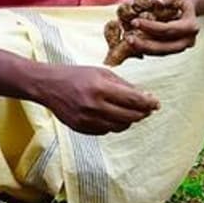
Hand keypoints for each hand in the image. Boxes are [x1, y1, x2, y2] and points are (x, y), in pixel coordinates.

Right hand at [36, 64, 159, 135]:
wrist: (47, 86)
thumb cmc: (75, 75)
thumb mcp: (100, 72)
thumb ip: (123, 85)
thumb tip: (145, 98)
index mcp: (99, 87)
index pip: (133, 100)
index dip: (149, 103)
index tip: (156, 103)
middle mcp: (93, 105)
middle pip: (130, 116)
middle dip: (142, 113)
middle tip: (147, 109)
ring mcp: (86, 119)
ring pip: (120, 126)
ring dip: (129, 120)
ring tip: (130, 112)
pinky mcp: (81, 128)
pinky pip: (106, 130)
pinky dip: (114, 124)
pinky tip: (113, 115)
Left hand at [125, 0, 199, 57]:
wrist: (181, 7)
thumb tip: (156, 1)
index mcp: (191, 26)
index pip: (169, 29)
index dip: (151, 27)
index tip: (134, 22)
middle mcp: (188, 40)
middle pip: (166, 47)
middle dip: (146, 44)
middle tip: (128, 39)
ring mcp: (179, 47)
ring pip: (160, 53)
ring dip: (143, 49)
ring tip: (127, 41)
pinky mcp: (170, 49)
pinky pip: (156, 53)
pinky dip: (143, 49)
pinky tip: (130, 44)